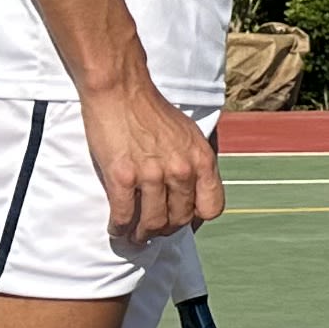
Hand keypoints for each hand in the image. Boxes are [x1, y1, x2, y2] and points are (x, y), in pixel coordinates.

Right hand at [85, 78, 222, 243]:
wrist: (122, 91)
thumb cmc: (154, 112)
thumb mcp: (190, 136)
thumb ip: (195, 163)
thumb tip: (193, 192)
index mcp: (202, 160)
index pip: (212, 208)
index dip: (197, 219)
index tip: (183, 221)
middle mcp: (181, 170)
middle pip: (180, 219)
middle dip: (166, 229)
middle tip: (153, 230)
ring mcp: (152, 174)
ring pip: (152, 223)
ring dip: (142, 234)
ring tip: (134, 236)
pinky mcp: (122, 176)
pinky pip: (124, 215)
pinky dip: (119, 228)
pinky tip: (117, 228)